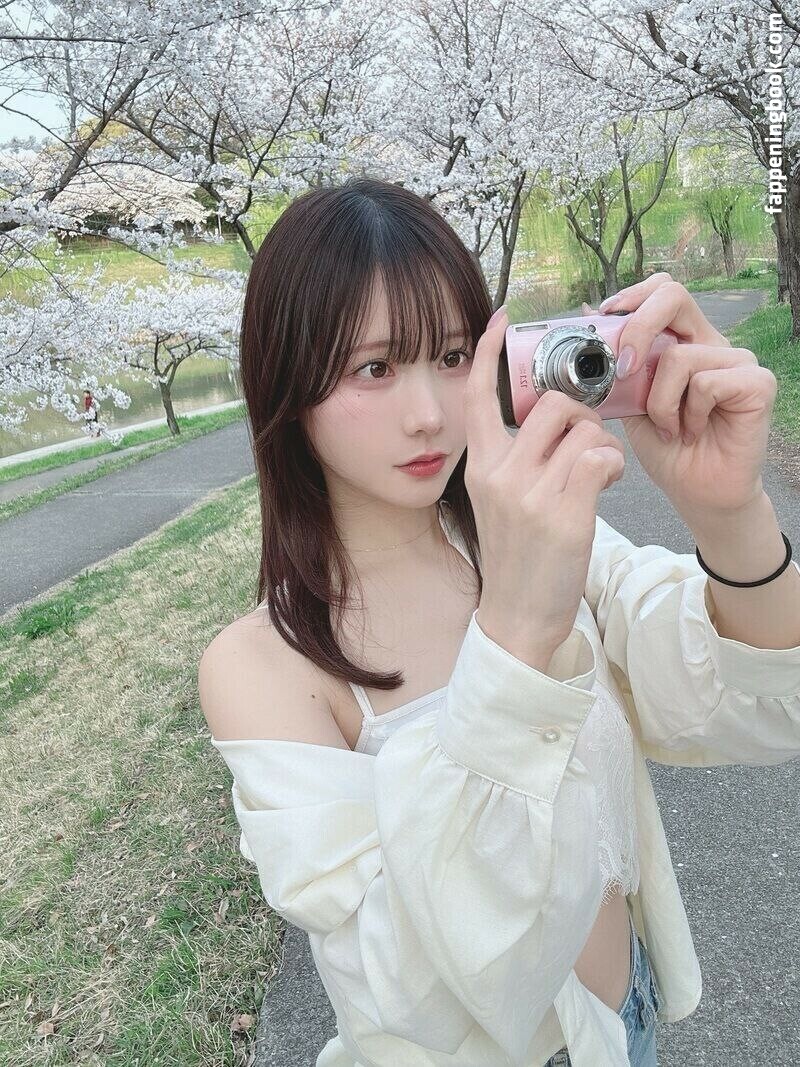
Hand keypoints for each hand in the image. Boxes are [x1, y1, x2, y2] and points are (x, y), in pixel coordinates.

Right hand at [466, 306, 625, 666]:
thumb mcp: (499, 503)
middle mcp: (499, 473)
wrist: (518, 616)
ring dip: (602, 445)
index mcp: (479, 467)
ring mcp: (529, 493)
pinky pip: (601, 458)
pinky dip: (613, 467)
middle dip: (583, 417)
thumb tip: (560, 422)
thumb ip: (517, 461)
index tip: (502, 319)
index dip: (488, 353)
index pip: (477, 397)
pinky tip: (606, 486)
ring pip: (584, 429)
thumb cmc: (517, 558)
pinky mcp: (563, 514)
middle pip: (553, 404)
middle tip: (590, 445)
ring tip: (599, 474)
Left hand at [583, 275, 777, 516]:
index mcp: (682, 340)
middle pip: (673, 294)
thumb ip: (616, 367)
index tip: (605, 319)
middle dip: (638, 328)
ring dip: (661, 402)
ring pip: (680, 356)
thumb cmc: (666, 449)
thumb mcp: (629, 404)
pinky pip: (707, 382)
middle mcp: (710, 342)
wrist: (695, 492)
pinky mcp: (758, 383)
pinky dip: (688, 414)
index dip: (632, 295)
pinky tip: (693, 432)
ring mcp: (737, 360)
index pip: (661, 290)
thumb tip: (587, 317)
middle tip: (626, 370)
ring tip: (669, 428)